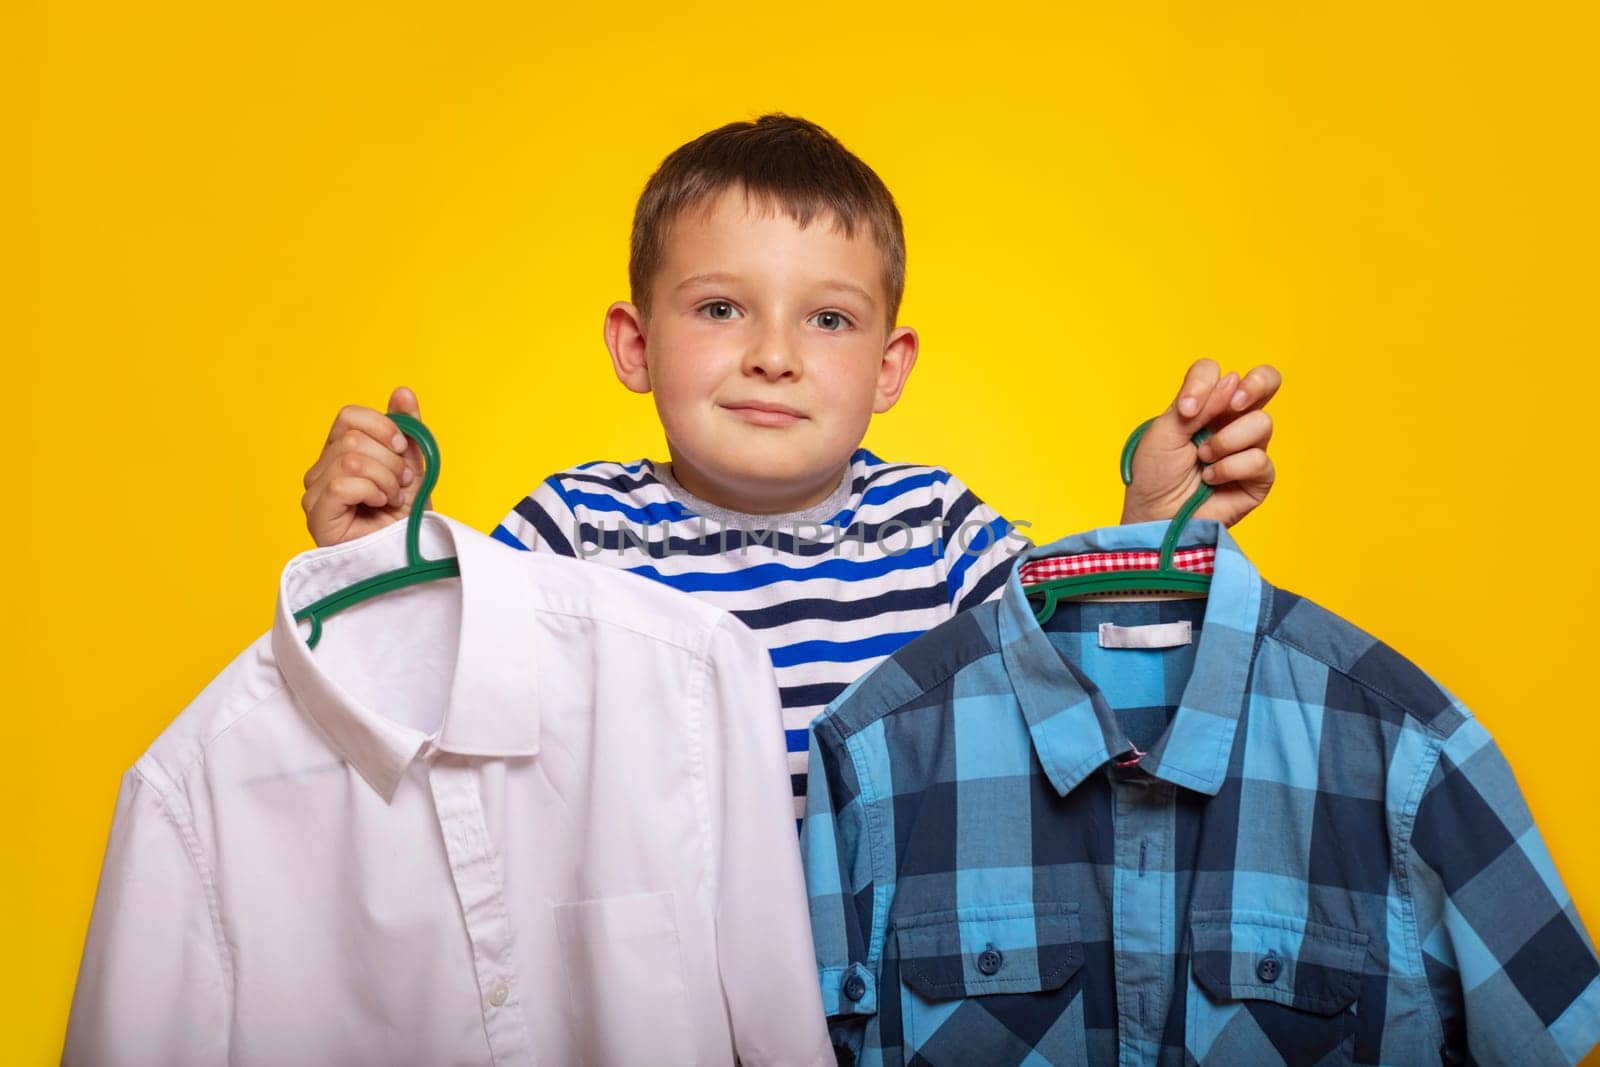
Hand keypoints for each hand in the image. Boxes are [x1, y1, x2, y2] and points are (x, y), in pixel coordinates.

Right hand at [300, 387, 428, 546]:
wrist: (408, 556)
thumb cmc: (406, 517)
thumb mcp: (413, 465)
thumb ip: (407, 429)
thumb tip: (402, 391)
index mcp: (339, 453)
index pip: (349, 416)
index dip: (383, 426)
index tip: (403, 450)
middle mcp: (320, 470)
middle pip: (353, 438)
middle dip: (391, 462)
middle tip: (401, 486)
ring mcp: (314, 492)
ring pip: (351, 459)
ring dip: (385, 480)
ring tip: (391, 499)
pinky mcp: (316, 514)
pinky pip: (343, 485)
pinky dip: (371, 493)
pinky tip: (378, 507)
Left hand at [1121, 360, 1279, 527]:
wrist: (1155, 516)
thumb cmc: (1154, 476)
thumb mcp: (1163, 431)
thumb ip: (1195, 403)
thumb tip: (1232, 381)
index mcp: (1206, 406)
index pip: (1219, 374)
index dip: (1206, 383)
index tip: (1186, 409)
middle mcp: (1231, 422)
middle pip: (1265, 381)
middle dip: (1255, 385)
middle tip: (1234, 403)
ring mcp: (1248, 448)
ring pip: (1262, 422)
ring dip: (1226, 442)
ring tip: (1203, 460)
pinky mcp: (1258, 478)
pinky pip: (1259, 459)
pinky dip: (1230, 468)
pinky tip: (1211, 480)